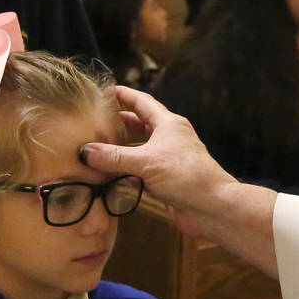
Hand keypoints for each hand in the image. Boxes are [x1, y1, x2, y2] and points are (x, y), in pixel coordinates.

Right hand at [79, 87, 231, 237]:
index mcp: (168, 124)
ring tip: (98, 148)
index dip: (124, 95)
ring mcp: (168, 160)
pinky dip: (126, 172)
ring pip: (140, 149)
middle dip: (120, 122)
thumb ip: (114, 157)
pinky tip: (111, 176)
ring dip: (122, 149)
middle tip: (97, 121)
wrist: (213, 207)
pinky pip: (141, 171)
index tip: (107, 90)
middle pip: (140, 125)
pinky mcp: (166, 180)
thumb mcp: (146, 162)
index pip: (142, 102)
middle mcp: (169, 139)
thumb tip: (85, 152)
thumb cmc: (186, 176)